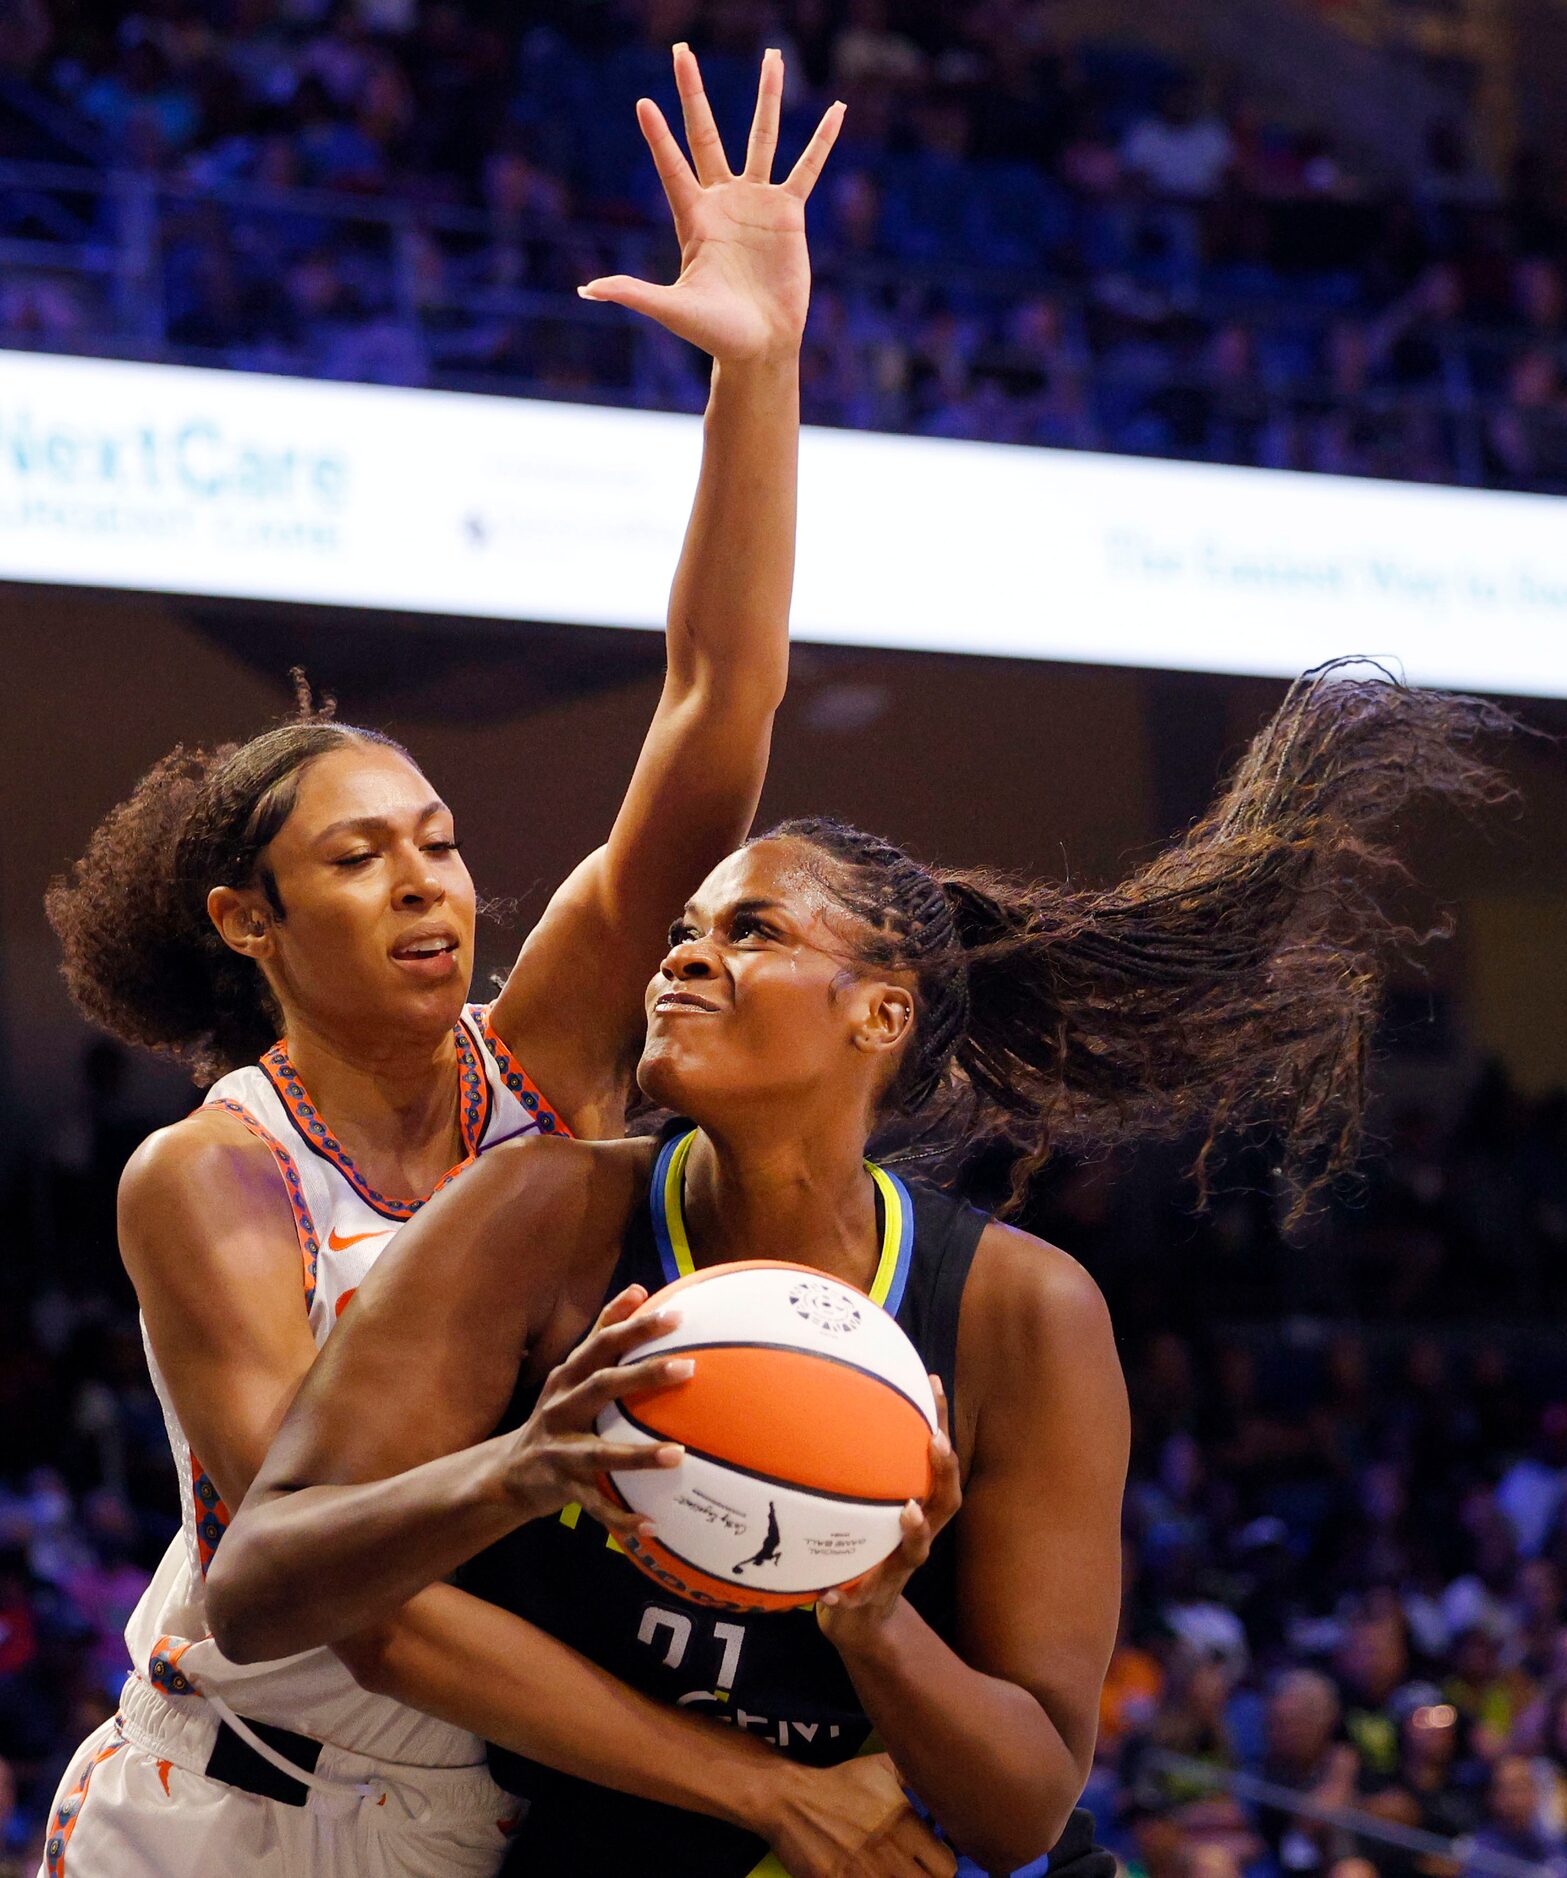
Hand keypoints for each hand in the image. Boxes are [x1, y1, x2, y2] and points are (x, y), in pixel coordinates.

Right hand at [499, 1286, 686, 1536]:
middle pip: (602, 1386)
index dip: (636, 1326)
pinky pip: (596, 1507)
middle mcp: (560, 1407)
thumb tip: (638, 1290)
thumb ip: (602, 1335)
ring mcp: (559, 1449)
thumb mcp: (572, 1374)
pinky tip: (652, 1526)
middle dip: (643, 1375)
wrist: (507, 1473)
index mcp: (568, 1377)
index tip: (677, 1314)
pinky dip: (622, 1518)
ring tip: (677, 1455)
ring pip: (600, 1452)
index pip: (603, 1343)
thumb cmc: (557, 1414)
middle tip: (688, 1368)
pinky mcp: (562, 1488)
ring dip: (638, 1454)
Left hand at [579, 43, 843, 362]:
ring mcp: (756, 203)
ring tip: (773, 55)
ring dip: (767, 97)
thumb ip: (632, 292)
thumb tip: (586, 290)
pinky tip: (836, 110)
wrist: (759, 346)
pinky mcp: (788, 214)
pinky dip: (822, 140)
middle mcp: (722, 202)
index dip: (658, 136)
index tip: (644, 102)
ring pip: (762, 138)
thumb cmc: (715, 333)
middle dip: (694, 93)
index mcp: (693, 219)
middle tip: (683, 51)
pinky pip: (807, 169)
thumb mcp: (672, 309)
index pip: (671, 167)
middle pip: (706, 134)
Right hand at [765, 1753, 955, 1877]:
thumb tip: (943, 1776)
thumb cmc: (841, 1783)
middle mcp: (889, 1853)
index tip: (930, 1860)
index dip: (940, 1864)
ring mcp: (863, 1874)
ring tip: (890, 1870)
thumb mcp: (881, 1766)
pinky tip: (866, 1874)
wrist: (792, 1799)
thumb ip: (915, 1773)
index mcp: (905, 1824)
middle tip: (912, 1868)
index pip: (946, 1866)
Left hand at [816, 1379, 959, 1655]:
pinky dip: (845, 1594)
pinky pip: (859, 1599)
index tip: (930, 1383)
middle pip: (946, 1503)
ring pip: (916, 1552)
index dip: (940, 1423)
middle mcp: (915, 1539)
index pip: (937, 1462)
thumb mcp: (862, 1509)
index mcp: (916, 1511)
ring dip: (915, 1531)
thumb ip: (854, 1472)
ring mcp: (896, 1571)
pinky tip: (827, 1591)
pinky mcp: (868, 1601)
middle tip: (936, 1441)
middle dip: (945, 1471)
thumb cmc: (861, 1552)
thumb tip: (826, 1404)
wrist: (861, 1622)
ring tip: (907, 1510)